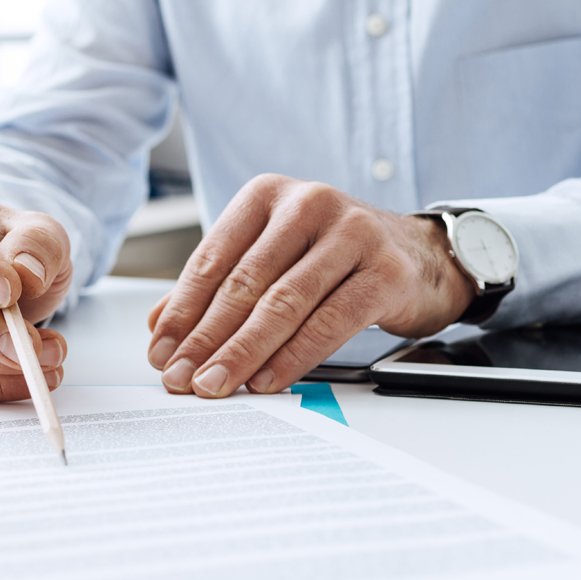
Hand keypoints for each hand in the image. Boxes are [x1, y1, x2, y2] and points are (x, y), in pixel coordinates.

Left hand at [146, 173, 473, 397]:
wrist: (421, 255)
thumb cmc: (336, 257)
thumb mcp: (273, 256)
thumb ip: (219, 284)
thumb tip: (159, 326)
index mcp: (268, 195)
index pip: (213, 258)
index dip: (182, 310)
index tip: (160, 352)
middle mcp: (308, 204)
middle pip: (244, 283)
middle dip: (206, 338)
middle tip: (181, 377)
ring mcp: (351, 234)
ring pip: (283, 303)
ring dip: (242, 352)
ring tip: (216, 384)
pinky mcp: (385, 271)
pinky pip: (329, 322)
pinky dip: (293, 357)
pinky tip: (267, 381)